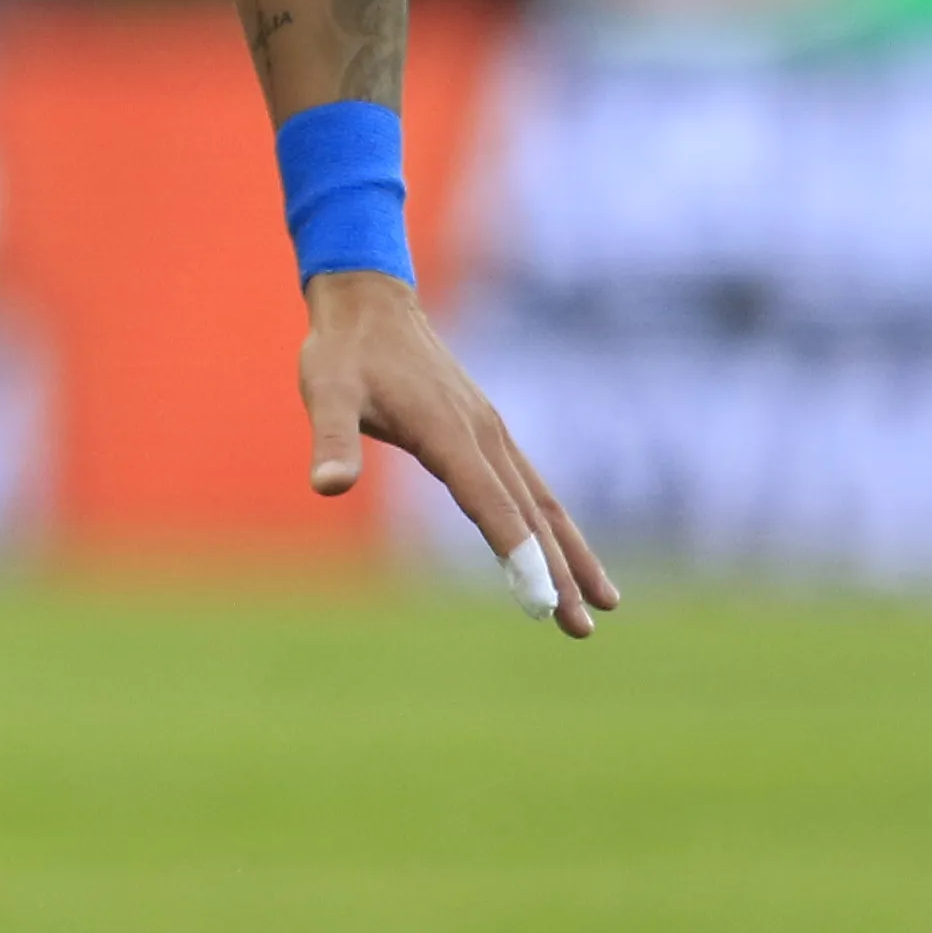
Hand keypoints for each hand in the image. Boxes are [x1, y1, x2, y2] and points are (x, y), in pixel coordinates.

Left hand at [302, 271, 614, 635]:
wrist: (370, 303)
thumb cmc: (343, 353)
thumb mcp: (325, 391)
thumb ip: (331, 439)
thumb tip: (326, 486)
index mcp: (447, 431)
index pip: (490, 503)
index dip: (517, 553)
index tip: (543, 600)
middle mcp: (483, 434)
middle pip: (530, 514)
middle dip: (560, 573)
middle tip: (582, 629)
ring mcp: (492, 433)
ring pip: (543, 503)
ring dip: (573, 555)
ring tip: (606, 605)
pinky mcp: (490, 432)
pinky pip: (533, 488)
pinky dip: (555, 526)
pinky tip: (569, 554)